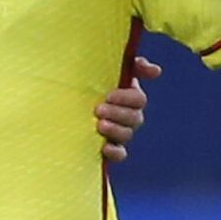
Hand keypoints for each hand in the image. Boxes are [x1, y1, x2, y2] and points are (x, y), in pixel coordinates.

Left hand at [94, 50, 159, 164]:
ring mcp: (119, 133)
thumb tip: (156, 71)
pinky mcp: (109, 148)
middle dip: (117, 113)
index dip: (127, 98)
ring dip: (115, 130)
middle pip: (135, 118)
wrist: (64, 107)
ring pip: (127, 135)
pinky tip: (105, 147)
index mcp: (129, 97)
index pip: (139, 99)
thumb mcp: (103, 70)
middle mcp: (128, 116)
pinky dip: (115, 152)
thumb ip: (131, 65)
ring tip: (99, 125)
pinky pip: (119, 154)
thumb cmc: (87, 83)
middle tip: (99, 109)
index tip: (109, 95)